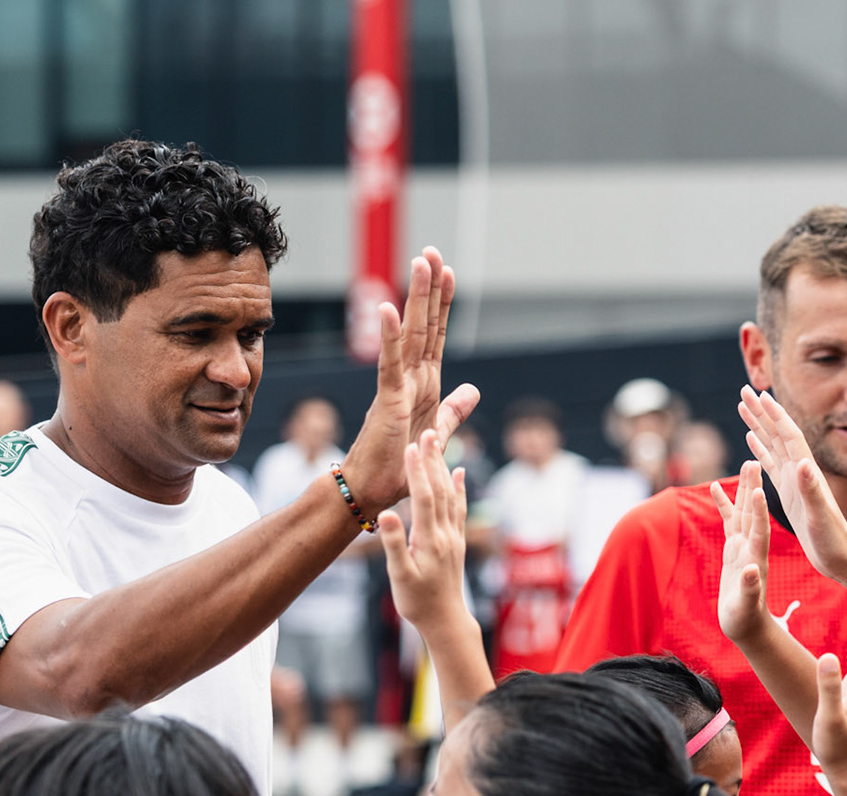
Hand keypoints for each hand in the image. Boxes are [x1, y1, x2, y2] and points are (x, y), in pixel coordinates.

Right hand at [341, 248, 480, 512]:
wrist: (372, 493)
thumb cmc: (399, 467)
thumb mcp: (439, 434)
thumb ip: (455, 411)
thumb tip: (474, 389)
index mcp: (425, 386)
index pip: (437, 336)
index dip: (444, 304)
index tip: (449, 272)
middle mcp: (411, 379)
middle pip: (424, 326)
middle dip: (429, 289)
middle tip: (432, 251)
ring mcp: (397, 387)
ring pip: (410, 335)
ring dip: (415, 298)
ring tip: (419, 262)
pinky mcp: (387, 401)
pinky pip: (389, 364)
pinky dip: (389, 337)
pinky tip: (389, 308)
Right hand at [377, 428, 470, 636]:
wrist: (445, 621)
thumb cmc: (417, 602)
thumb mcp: (400, 576)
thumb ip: (395, 544)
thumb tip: (388, 514)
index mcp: (430, 540)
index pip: (424, 498)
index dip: (418, 471)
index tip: (412, 446)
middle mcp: (446, 534)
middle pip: (440, 490)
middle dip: (433, 460)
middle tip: (428, 431)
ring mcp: (455, 537)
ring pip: (451, 495)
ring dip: (444, 467)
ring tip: (439, 442)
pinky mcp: (457, 541)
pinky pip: (460, 508)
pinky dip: (459, 487)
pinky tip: (458, 471)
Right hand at [714, 460, 773, 643]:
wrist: (750, 626)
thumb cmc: (745, 619)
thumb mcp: (746, 606)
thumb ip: (750, 588)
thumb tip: (751, 571)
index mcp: (757, 558)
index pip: (760, 529)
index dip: (759, 509)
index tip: (759, 488)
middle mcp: (752, 548)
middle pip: (753, 512)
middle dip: (753, 487)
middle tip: (753, 462)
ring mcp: (743, 547)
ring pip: (744, 512)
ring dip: (744, 488)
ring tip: (745, 463)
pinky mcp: (735, 549)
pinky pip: (729, 521)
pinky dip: (724, 504)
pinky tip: (716, 487)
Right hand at [737, 387, 846, 582]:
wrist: (840, 555)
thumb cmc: (832, 538)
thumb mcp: (820, 515)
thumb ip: (811, 488)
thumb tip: (801, 461)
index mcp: (805, 472)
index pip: (788, 435)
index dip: (774, 414)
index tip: (760, 394)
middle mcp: (799, 470)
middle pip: (778, 433)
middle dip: (761, 411)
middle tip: (744, 390)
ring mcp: (793, 480)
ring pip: (772, 444)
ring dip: (758, 425)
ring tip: (743, 407)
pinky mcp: (788, 492)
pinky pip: (770, 464)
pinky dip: (760, 449)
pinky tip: (751, 439)